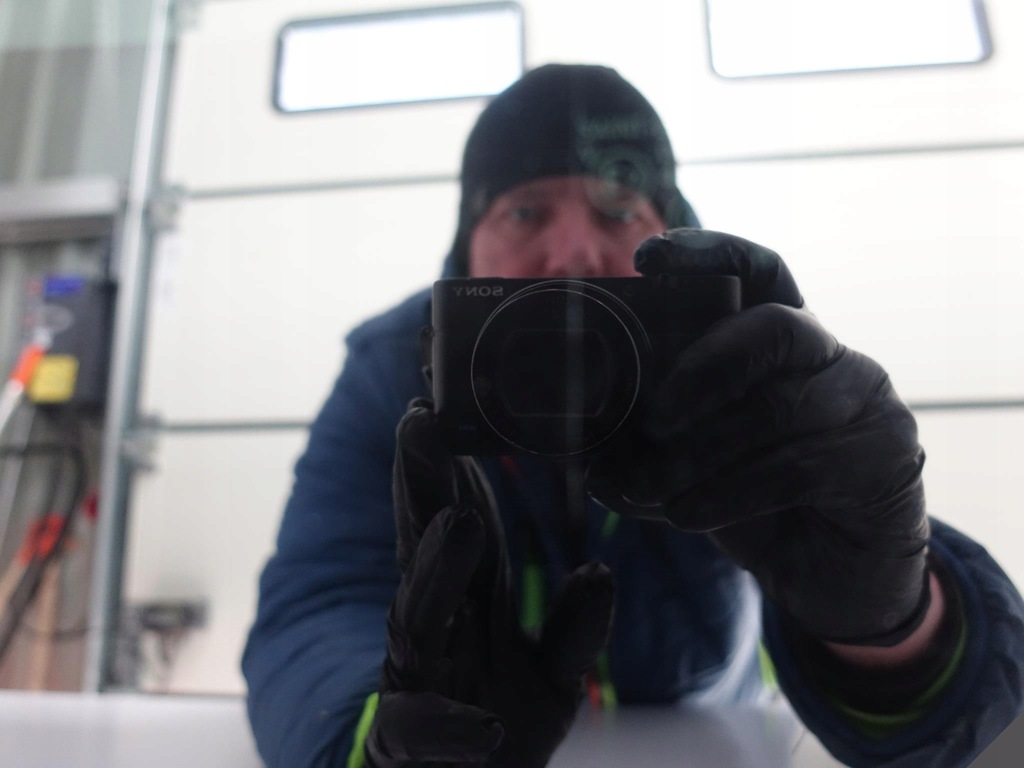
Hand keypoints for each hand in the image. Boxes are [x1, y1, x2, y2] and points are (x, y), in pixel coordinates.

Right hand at [365, 402, 614, 767]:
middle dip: (419, 482)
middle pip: (420, 542)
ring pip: (417, 614)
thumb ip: (578, 625)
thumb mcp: (556, 673)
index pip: (449, 519)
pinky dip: (447, 725)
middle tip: (420, 420)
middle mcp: (432, 623)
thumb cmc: (503, 722)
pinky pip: (423, 729)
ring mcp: (417, 676)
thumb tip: (600, 570)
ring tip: (459, 524)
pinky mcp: (412, 739)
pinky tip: (477, 722)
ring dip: (436, 570)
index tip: (438, 408)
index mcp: (463, 597)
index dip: (442, 466)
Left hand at [587, 229, 929, 645]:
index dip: (708, 253)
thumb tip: (579, 444)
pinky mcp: (885, 459)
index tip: (646, 258)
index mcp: (780, 344)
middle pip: (773, 327)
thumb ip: (653, 441)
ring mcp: (865, 403)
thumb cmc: (757, 504)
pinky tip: (687, 513)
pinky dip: (729, 492)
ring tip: (649, 486)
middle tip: (650, 419)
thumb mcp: (696, 462)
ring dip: (702, 451)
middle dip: (700, 368)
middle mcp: (829, 358)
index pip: (759, 272)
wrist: (832, 578)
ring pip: (780, 405)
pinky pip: (798, 466)